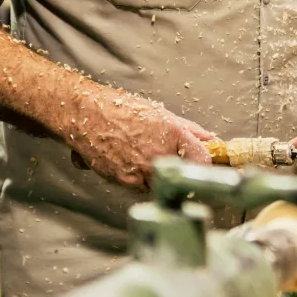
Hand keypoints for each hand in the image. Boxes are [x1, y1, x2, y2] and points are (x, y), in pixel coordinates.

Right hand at [69, 88, 213, 187]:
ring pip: (163, 184)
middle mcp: (158, 155)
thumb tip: (211, 139)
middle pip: (183, 176)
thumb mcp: (161, 114)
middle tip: (178, 164)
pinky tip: (135, 163)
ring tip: (149, 159)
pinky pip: (143, 187)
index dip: (207, 164)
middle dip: (184, 172)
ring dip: (162, 177)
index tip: (207, 165)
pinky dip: (143, 179)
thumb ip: (190, 130)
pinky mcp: (125, 182)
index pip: (203, 160)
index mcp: (172, 134)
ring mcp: (141, 171)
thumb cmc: (120, 109)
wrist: (85, 115)